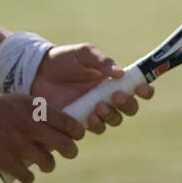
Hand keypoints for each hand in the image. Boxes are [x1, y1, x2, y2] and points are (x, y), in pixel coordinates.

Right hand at [0, 93, 82, 182]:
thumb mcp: (19, 102)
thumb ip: (39, 112)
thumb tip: (60, 127)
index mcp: (35, 109)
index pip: (69, 123)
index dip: (77, 132)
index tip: (76, 137)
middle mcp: (31, 126)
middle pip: (65, 145)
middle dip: (71, 152)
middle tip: (69, 153)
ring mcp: (19, 145)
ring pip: (49, 163)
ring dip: (49, 165)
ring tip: (45, 165)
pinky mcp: (6, 161)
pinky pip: (28, 176)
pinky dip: (29, 177)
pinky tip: (26, 174)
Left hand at [31, 43, 153, 134]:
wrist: (36, 72)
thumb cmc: (63, 60)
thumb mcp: (83, 54)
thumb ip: (102, 61)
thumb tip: (121, 73)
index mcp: (112, 80)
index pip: (136, 88)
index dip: (145, 90)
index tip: (143, 88)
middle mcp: (107, 97)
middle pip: (129, 108)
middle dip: (128, 104)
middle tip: (116, 96)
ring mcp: (94, 111)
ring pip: (113, 121)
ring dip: (111, 116)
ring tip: (98, 106)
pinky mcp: (79, 122)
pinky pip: (94, 129)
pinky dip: (95, 125)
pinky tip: (87, 116)